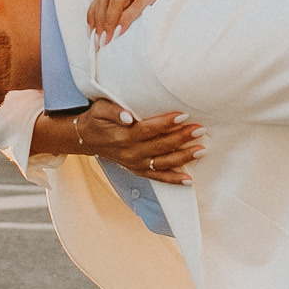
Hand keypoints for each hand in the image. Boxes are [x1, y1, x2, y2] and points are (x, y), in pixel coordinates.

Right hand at [66, 97, 204, 182]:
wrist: (86, 139)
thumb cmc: (97, 119)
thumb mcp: (100, 109)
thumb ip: (113, 111)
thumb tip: (128, 116)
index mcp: (123, 136)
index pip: (148, 129)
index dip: (166, 123)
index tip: (183, 115)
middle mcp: (131, 152)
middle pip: (160, 146)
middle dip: (182, 138)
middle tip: (200, 129)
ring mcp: (135, 163)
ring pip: (163, 163)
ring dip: (183, 157)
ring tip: (201, 150)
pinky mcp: (138, 170)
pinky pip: (158, 177)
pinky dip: (174, 179)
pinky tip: (189, 179)